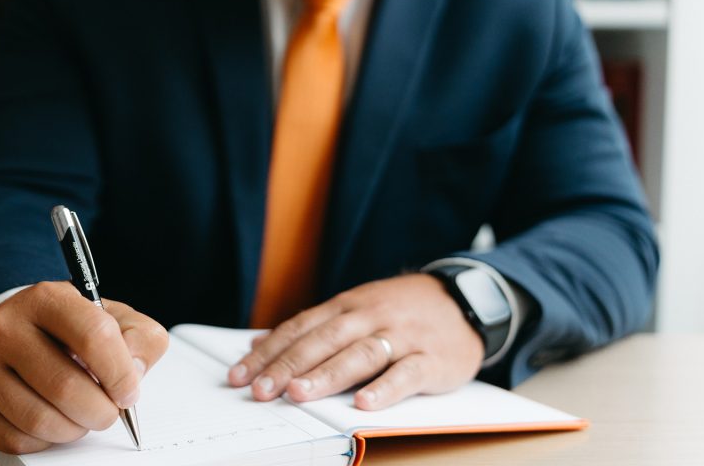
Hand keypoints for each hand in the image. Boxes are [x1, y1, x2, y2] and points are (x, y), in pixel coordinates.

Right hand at [0, 281, 168, 453]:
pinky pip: (16, 438)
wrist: (9, 332)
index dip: (120, 373)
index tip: (129, 391)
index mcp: (46, 298)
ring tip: (81, 415)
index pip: (94, 336)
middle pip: (66, 386)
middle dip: (100, 411)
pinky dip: (45, 439)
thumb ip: (139, 337)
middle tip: (108, 411)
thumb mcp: (110, 317)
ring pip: (41, 419)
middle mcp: (6, 327)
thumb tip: (133, 372)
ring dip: (74, 429)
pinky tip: (52, 420)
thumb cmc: (67, 330)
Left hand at [227, 274, 483, 409]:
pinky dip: (385, 389)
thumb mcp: (353, 309)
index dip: (268, 352)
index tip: (239, 375)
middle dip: (289, 366)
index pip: (299, 329)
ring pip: (360, 355)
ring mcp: (401, 336)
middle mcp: (369, 317)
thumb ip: (309, 328)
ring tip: (299, 393)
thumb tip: (259, 342)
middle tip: (260, 389)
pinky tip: (364, 404)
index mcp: (346, 306)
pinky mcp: (431, 358)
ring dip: (328, 375)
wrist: (464, 300)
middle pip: (323, 341)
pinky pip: (407, 373)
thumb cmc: (399, 311)